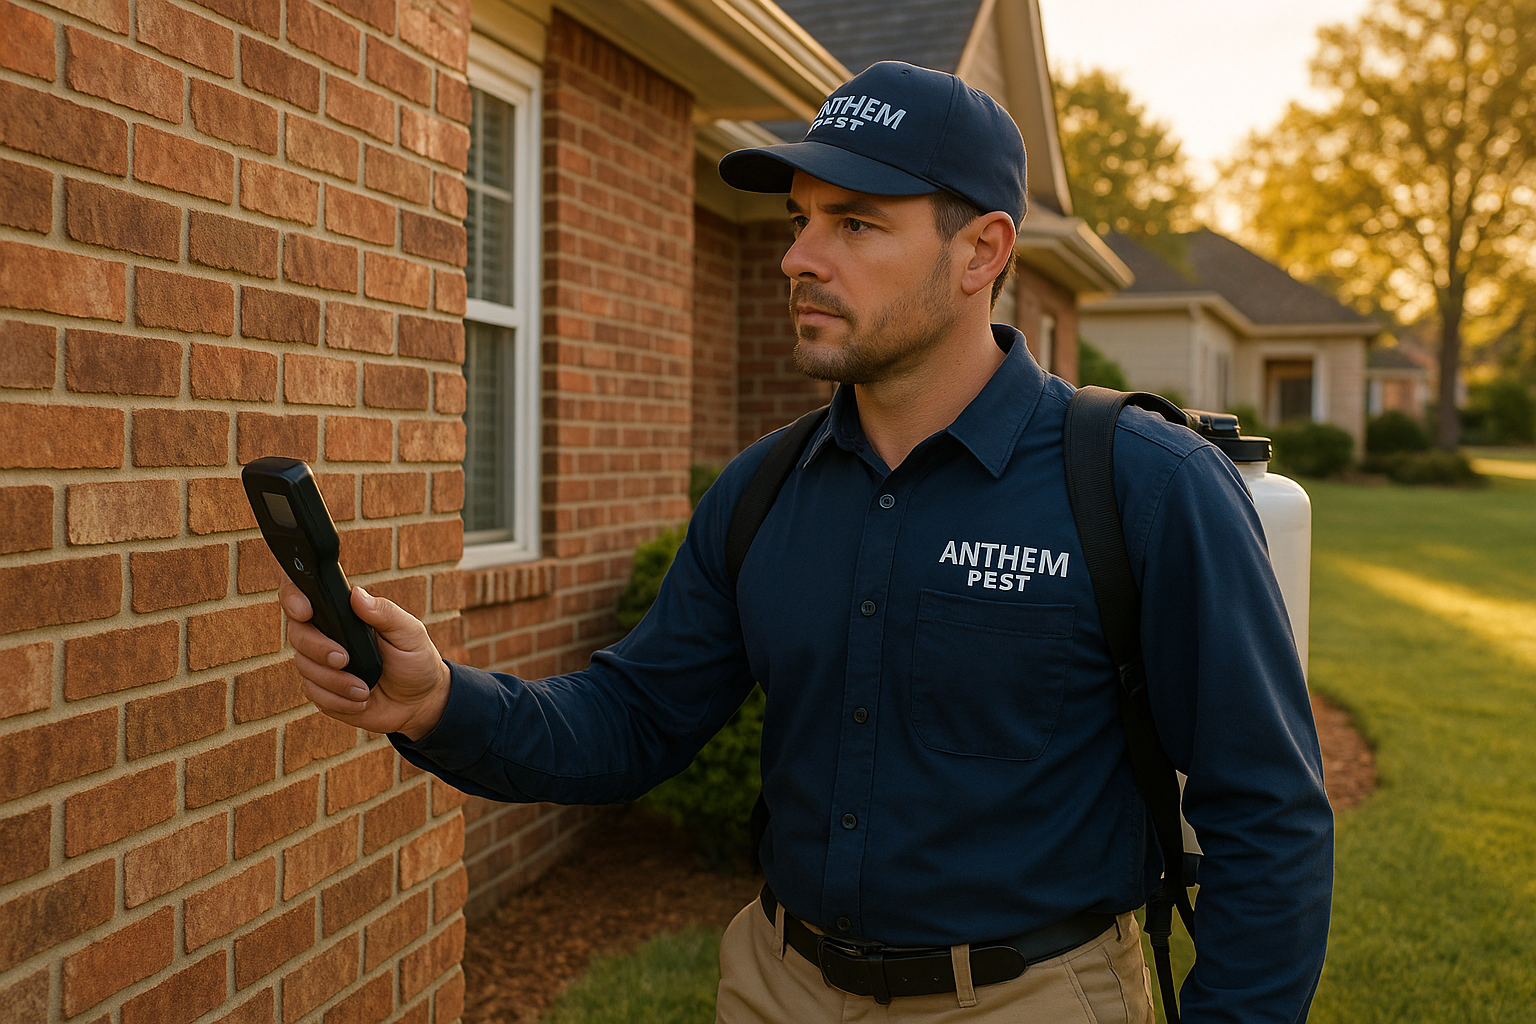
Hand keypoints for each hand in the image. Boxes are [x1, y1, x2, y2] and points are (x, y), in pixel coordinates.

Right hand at [280, 579, 450, 740]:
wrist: (419, 702)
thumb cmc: (415, 660)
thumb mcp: (409, 633)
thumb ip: (385, 613)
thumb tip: (356, 594)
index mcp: (346, 614)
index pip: (306, 595)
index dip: (294, 597)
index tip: (306, 611)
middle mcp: (328, 635)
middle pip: (298, 633)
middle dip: (317, 647)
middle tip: (344, 659)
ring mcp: (323, 664)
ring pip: (304, 666)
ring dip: (334, 680)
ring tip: (364, 689)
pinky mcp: (323, 691)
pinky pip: (314, 694)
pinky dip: (338, 700)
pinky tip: (361, 701)